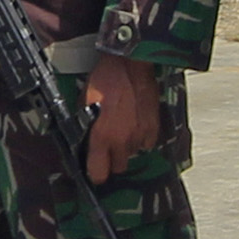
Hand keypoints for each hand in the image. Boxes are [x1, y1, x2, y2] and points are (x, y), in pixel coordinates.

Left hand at [80, 55, 161, 182]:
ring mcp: (140, 136)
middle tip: (108, 146)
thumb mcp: (84, 105)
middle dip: (112, 160)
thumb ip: (86, 129)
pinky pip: (147, 143)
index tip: (95, 170)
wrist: (129, 64)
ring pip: (132, 155)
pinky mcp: (154, 128)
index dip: (95, 174)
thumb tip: (85, 142)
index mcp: (101, 137)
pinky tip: (135, 124)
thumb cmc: (105, 80)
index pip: (98, 173)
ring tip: (122, 128)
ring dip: (127, 147)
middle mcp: (121, 141)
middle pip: (118, 168)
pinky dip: (141, 138)